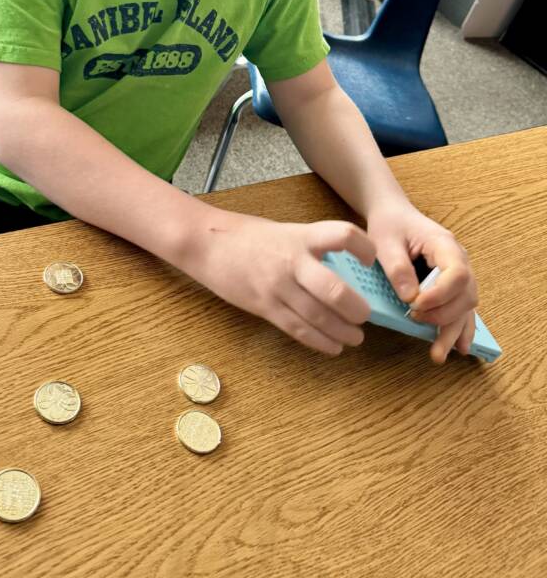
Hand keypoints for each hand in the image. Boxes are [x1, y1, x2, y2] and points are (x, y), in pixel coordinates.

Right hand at [185, 211, 376, 356]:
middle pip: (333, 290)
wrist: (206, 245)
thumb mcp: (284, 231)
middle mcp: (290, 262)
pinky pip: (297, 329)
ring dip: (342, 331)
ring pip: (317, 317)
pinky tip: (332, 346)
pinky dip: (319, 341)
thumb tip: (343, 269)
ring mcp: (276, 287)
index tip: (371, 259)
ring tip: (355, 337)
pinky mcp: (264, 307)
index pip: (341, 235)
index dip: (363, 247)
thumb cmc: (247, 236)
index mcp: (299, 237)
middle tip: (365, 315)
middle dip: (356, 308)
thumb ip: (311, 248)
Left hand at [367, 201, 478, 363]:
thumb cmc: (390, 225)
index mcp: (445, 245)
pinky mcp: (450, 287)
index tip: (416, 304)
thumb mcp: (385, 241)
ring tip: (438, 354)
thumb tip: (410, 297)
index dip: (441, 294)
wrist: (394, 215)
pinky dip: (459, 328)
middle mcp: (459, 260)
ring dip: (452, 330)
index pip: (457, 274)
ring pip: (466, 307)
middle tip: (416, 320)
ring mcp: (458, 274)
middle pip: (466, 295)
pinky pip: (461, 309)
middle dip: (444, 316)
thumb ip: (397, 267)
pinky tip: (457, 347)